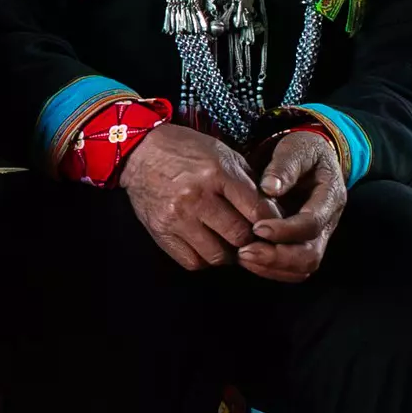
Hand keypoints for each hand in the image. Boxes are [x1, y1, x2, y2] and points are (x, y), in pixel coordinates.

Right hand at [118, 122, 277, 270]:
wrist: (139, 152)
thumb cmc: (186, 150)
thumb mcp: (222, 154)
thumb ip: (247, 182)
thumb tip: (272, 213)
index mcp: (216, 173)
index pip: (257, 210)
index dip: (270, 223)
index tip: (272, 226)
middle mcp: (196, 197)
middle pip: (239, 236)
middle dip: (250, 240)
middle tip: (251, 237)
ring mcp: (177, 217)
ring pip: (217, 255)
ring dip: (228, 253)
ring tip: (228, 243)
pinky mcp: (161, 232)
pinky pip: (192, 261)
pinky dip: (204, 259)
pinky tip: (206, 245)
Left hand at [238, 130, 348, 282]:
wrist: (309, 157)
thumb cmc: (303, 151)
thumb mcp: (296, 148)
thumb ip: (285, 166)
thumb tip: (270, 188)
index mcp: (330, 197)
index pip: (312, 224)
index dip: (285, 230)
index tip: (257, 228)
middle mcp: (327, 222)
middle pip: (310, 256)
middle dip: (277, 257)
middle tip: (244, 252)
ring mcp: (316, 236)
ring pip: (301, 268)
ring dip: (271, 267)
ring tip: (242, 256)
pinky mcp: (302, 243)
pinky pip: (292, 268)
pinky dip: (270, 269)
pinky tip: (247, 259)